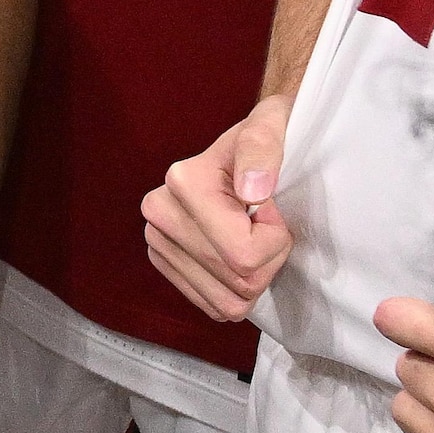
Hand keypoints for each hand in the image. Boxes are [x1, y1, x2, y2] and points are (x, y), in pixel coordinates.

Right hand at [141, 90, 292, 320]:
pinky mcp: (163, 262)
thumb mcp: (272, 126)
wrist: (240, 147)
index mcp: (183, 184)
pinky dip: (234, 291)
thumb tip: (253, 191)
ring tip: (253, 240)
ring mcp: (157, 242)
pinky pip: (211, 306)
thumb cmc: (263, 136)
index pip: (244, 254)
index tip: (272, 207)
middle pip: (238, 281)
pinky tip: (237, 258)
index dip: (276, 239)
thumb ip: (263, 147)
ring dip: (253, 279)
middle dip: (268, 261)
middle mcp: (160, 216)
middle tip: (266, 226)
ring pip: (226, 302)